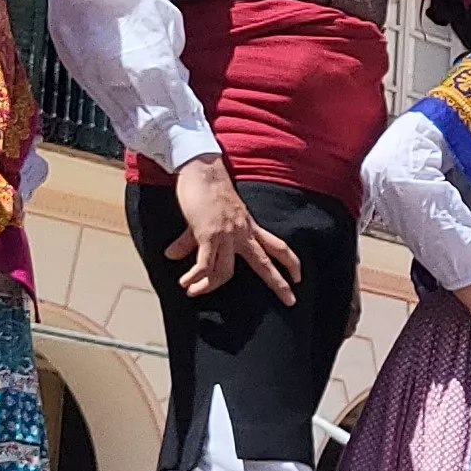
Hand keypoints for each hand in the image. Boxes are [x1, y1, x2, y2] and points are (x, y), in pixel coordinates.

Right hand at [167, 156, 298, 302]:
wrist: (200, 168)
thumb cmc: (204, 189)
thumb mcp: (203, 218)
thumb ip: (190, 240)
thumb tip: (172, 255)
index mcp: (248, 227)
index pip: (277, 246)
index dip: (289, 262)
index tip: (299, 277)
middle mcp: (242, 232)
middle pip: (264, 262)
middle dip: (278, 283)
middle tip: (291, 302)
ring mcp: (227, 234)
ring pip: (225, 271)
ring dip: (207, 285)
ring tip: (192, 291)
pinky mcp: (209, 233)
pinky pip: (205, 264)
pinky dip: (195, 276)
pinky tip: (186, 282)